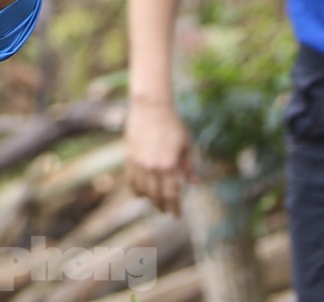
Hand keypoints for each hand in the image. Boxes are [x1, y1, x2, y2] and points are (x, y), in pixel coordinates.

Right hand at [125, 97, 193, 216]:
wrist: (151, 107)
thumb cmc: (173, 124)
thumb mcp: (186, 144)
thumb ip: (188, 166)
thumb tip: (194, 183)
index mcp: (169, 165)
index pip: (172, 194)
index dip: (175, 207)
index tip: (177, 215)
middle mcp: (153, 167)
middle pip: (156, 195)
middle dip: (162, 205)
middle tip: (166, 211)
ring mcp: (139, 163)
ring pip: (142, 190)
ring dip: (149, 199)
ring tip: (154, 202)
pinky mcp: (129, 157)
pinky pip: (131, 180)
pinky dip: (135, 189)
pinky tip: (139, 194)